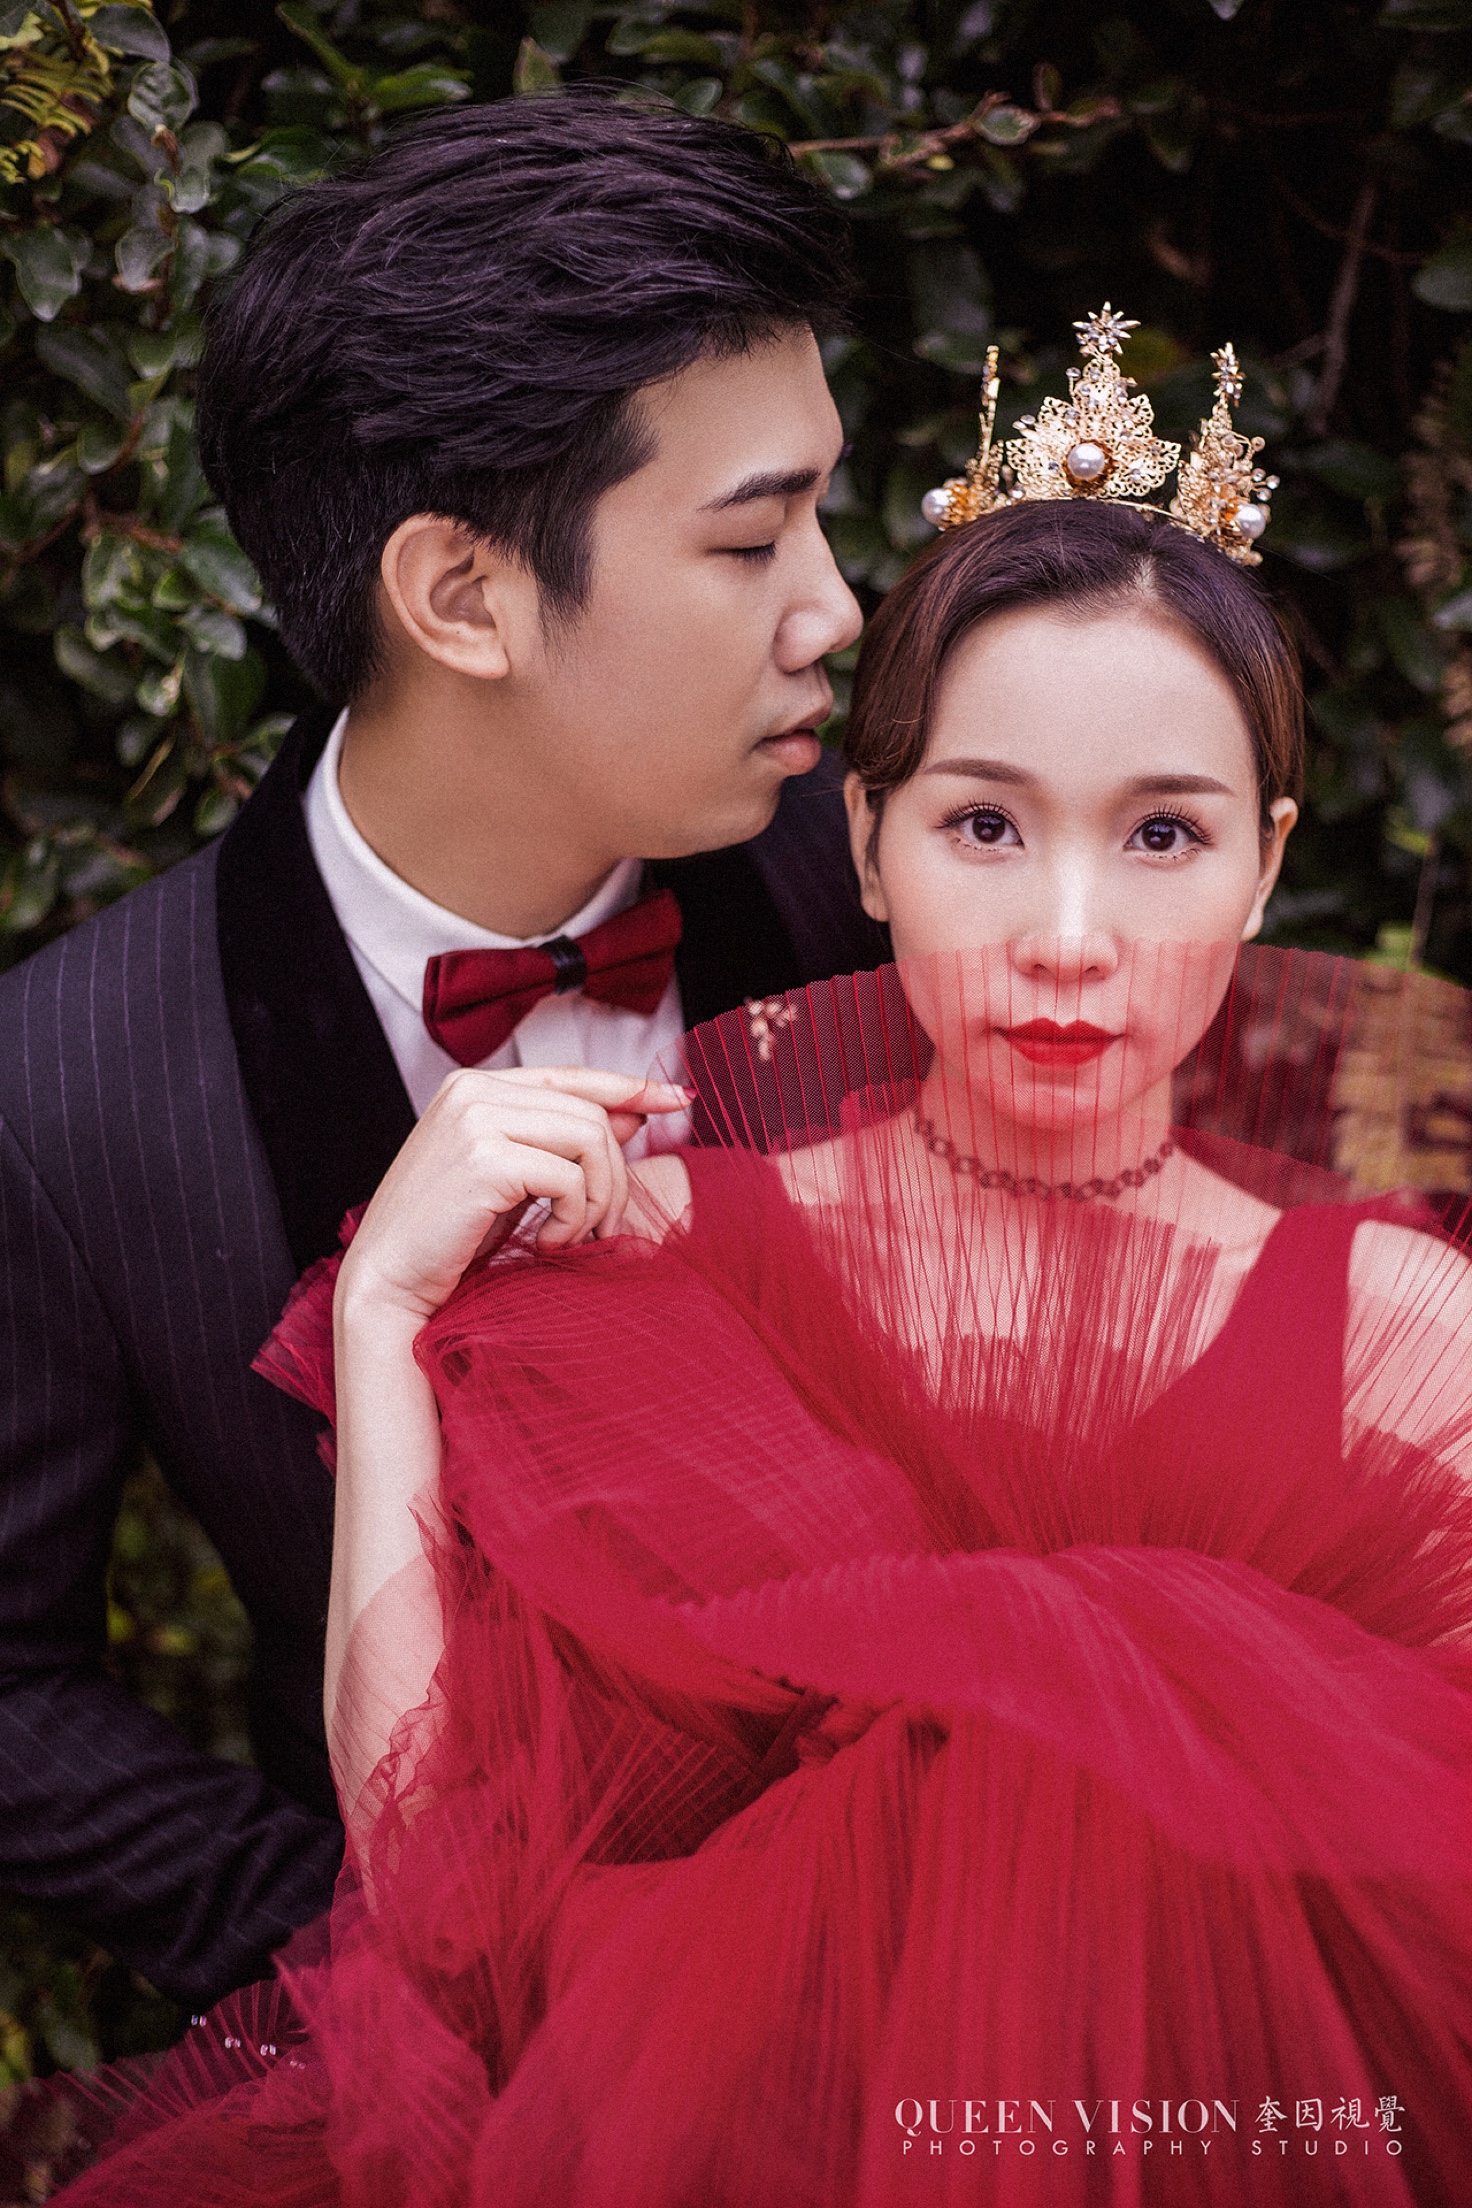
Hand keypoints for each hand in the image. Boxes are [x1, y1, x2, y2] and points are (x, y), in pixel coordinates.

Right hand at [336, 1065, 690, 1325]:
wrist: (390, 1285)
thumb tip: (634, 1118)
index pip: (574, 1076)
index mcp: (476, 1087)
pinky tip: (546, 1245)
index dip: (632, 1086)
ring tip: (573, 1237)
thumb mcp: (517, 1184)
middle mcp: (474, 1090)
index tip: (679, 1098)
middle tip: (601, 1229)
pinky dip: (573, 1220)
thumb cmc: (448, 1240)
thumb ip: (564, 1146)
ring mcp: (476, 1119)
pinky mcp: (484, 1158)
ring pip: (591, 1139)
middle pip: (592, 1113)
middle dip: (614, 1176)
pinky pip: (570, 1179)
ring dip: (599, 1199)